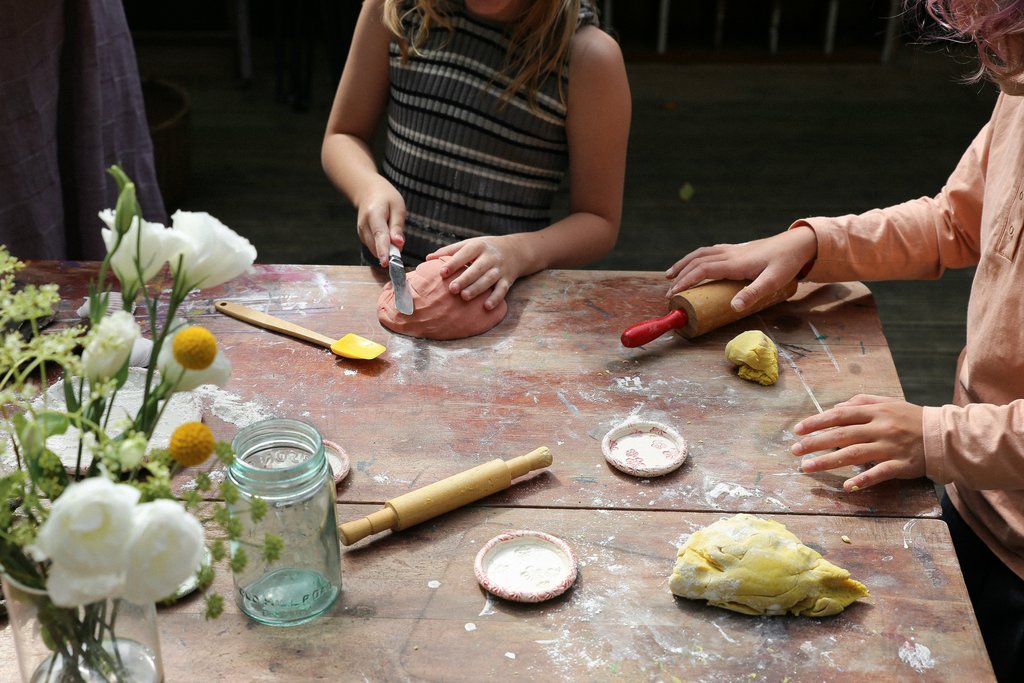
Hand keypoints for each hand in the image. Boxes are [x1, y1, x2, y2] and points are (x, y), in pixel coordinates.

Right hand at [356, 183, 405, 266]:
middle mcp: (364, 225)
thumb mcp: (398, 207)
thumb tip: (399, 244)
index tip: (386, 262)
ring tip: (393, 234)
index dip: (383, 251)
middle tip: (399, 243)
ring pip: (375, 249)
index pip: (379, 236)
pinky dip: (382, 247)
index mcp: (374, 215)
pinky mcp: (362, 237)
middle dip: (389, 252)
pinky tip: (386, 235)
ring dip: (387, 249)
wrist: (368, 192)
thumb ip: (397, 226)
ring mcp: (361, 232)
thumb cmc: (386, 198)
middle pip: (376, 246)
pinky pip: (374, 247)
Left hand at [427, 236, 523, 309]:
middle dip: (465, 279)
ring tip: (465, 297)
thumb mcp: (469, 244)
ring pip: (489, 279)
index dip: (453, 263)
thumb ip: (449, 251)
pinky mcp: (508, 280)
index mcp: (478, 246)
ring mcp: (500, 269)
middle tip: (452, 289)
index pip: (464, 254)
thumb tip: (428, 258)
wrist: (515, 250)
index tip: (442, 273)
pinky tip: (487, 306)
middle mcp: (490, 257)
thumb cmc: (485, 248)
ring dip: (477, 288)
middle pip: (477, 268)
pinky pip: (502, 290)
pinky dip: (496, 298)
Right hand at [665, 227, 816, 310]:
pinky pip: (709, 251)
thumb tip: (733, 307)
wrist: (798, 243)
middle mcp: (729, 254)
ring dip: (684, 263)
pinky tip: (694, 263)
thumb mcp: (773, 281)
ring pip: (700, 254)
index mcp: (734, 263)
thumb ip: (753, 293)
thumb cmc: (787, 263)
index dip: (685, 281)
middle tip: (668, 291)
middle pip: (696, 261)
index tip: (674, 293)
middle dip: (679, 275)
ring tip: (670, 274)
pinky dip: (696, 258)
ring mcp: (732, 249)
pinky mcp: (737, 249)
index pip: (702, 270)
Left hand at [790, 394, 925, 491]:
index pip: (840, 415)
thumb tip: (836, 407)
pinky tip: (847, 486)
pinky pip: (880, 473)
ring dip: (828, 461)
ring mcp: (891, 447)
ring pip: (855, 454)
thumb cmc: (912, 419)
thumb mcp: (888, 403)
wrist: (946, 435)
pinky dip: (864, 479)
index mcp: (876, 412)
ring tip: (807, 467)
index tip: (798, 430)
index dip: (817, 422)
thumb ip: (862, 402)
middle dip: (815, 442)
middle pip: (842, 435)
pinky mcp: (902, 465)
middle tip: (794, 450)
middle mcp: (880, 428)